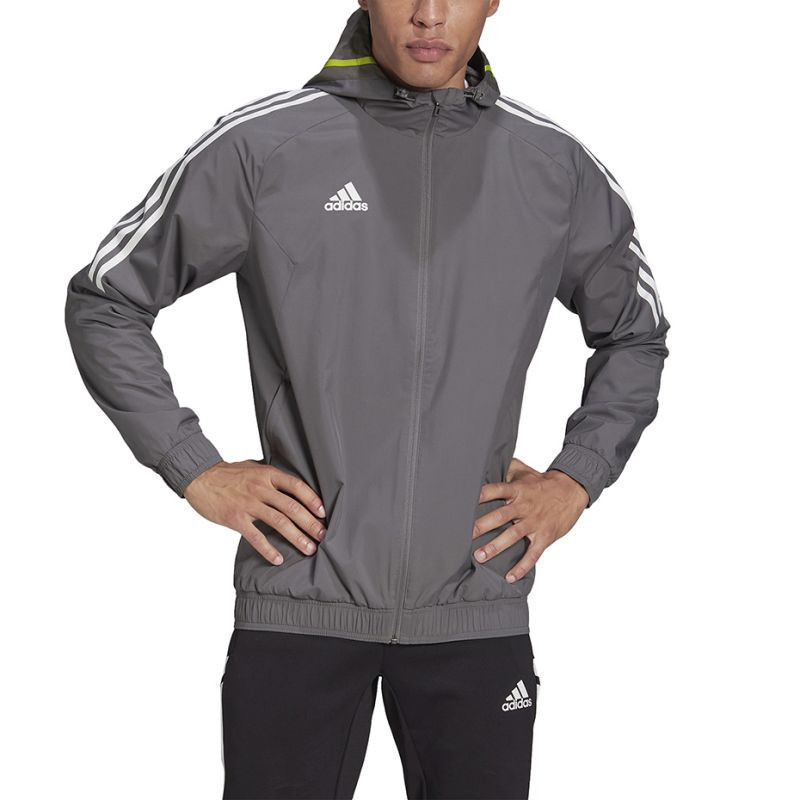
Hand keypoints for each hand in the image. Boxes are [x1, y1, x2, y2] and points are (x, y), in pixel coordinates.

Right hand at [183, 459, 326, 564]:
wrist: (200, 478)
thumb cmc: (229, 473)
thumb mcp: (254, 467)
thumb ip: (272, 476)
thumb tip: (295, 486)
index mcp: (267, 474)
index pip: (296, 486)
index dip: (312, 500)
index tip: (323, 513)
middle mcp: (260, 488)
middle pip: (292, 507)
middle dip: (310, 523)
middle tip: (323, 536)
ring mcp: (248, 504)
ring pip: (279, 522)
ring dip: (296, 537)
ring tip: (309, 549)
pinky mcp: (236, 518)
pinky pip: (256, 537)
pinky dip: (268, 549)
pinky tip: (279, 559)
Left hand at [472, 457, 589, 581]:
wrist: (572, 490)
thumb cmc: (543, 482)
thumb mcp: (524, 471)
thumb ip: (504, 469)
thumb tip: (484, 464)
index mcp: (517, 490)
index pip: (496, 490)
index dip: (482, 494)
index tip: (465, 501)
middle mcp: (524, 506)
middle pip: (500, 516)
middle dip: (482, 526)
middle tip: (464, 535)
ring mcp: (534, 522)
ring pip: (513, 536)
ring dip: (496, 547)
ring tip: (480, 556)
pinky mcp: (545, 536)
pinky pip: (533, 554)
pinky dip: (522, 566)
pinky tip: (510, 577)